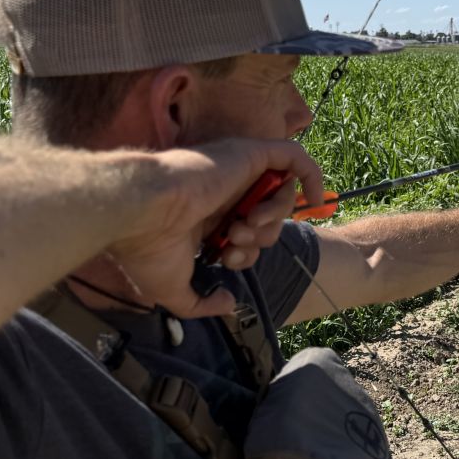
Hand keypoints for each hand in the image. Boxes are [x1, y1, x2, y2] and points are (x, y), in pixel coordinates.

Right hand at [97, 139, 322, 318]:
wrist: (140, 212)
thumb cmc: (147, 248)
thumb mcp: (172, 291)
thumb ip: (200, 304)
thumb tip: (228, 304)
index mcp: (207, 216)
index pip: (247, 235)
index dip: (248, 253)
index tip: (229, 260)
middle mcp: (224, 192)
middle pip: (268, 218)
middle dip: (260, 239)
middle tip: (235, 241)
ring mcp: (238, 171)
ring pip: (281, 193)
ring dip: (274, 217)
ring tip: (246, 224)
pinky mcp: (250, 154)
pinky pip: (295, 158)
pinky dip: (312, 176)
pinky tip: (318, 199)